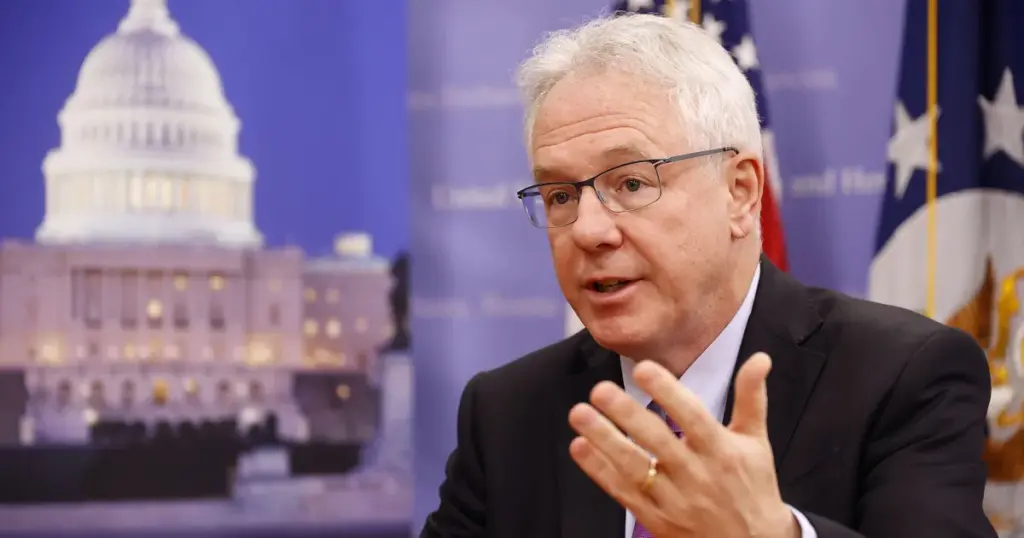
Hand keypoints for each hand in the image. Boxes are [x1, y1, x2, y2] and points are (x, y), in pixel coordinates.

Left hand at [567, 352, 798, 537]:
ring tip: (579, 413)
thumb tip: (760, 358)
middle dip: (626, 414)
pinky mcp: (656, 519)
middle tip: (600, 390)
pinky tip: (579, 446)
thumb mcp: (756, 441)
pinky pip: (623, 492)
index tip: (644, 368)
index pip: (692, 416)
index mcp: (721, 451)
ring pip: (633, 468)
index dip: (668, 392)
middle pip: (657, 441)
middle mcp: (697, 475)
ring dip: (603, 440)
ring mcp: (674, 500)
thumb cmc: (752, 486)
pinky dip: (599, 470)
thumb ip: (751, 397)